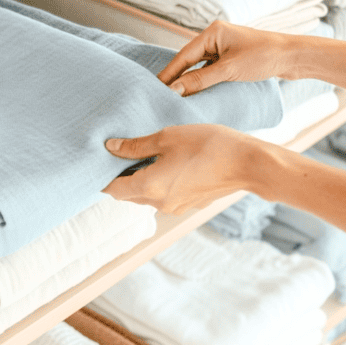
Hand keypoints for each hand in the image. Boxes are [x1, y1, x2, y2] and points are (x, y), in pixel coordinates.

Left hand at [102, 124, 261, 214]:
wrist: (248, 163)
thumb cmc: (208, 145)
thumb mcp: (167, 137)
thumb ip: (136, 145)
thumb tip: (110, 148)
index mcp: (150, 187)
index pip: (113, 189)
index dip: (102, 177)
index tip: (97, 162)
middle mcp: (160, 203)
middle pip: (127, 195)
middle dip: (119, 178)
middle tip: (116, 155)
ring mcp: (176, 207)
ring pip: (145, 197)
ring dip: (138, 180)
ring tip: (139, 155)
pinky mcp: (189, 204)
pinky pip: (163, 197)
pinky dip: (156, 183)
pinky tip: (163, 163)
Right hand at [158, 20, 296, 96]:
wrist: (294, 57)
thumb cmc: (264, 57)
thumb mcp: (228, 70)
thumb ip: (200, 80)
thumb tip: (174, 89)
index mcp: (213, 32)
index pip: (183, 55)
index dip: (169, 73)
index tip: (155, 87)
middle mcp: (216, 37)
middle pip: (189, 60)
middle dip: (177, 77)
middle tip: (161, 94)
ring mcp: (225, 47)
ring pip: (200, 67)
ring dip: (191, 81)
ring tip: (176, 97)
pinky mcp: (232, 58)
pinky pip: (211, 70)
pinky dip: (203, 81)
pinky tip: (196, 93)